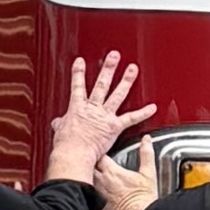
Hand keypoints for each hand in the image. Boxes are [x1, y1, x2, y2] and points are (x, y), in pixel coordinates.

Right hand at [46, 52, 152, 183]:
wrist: (74, 154)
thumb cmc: (66, 146)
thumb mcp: (59, 132)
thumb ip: (61, 125)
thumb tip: (58, 124)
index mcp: (77, 108)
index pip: (77, 86)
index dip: (78, 73)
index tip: (81, 62)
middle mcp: (92, 109)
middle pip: (101, 84)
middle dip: (108, 68)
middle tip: (114, 56)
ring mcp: (104, 116)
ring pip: (117, 95)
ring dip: (126, 81)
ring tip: (132, 69)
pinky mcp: (114, 126)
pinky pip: (131, 118)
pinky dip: (143, 113)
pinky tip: (152, 107)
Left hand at [88, 138, 157, 209]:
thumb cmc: (142, 200)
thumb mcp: (148, 173)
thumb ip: (146, 154)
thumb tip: (146, 140)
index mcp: (112, 172)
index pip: (100, 156)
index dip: (101, 152)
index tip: (104, 150)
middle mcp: (100, 182)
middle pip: (89, 166)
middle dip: (92, 162)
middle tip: (96, 160)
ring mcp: (97, 194)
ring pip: (86, 180)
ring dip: (88, 176)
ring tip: (94, 174)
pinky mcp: (96, 206)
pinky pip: (89, 195)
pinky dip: (90, 191)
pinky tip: (96, 192)